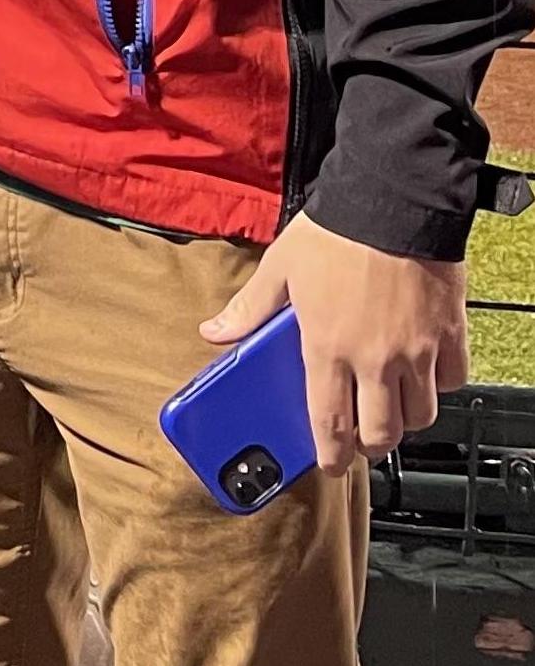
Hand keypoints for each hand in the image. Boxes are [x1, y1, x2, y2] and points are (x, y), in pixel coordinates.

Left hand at [201, 213, 467, 474]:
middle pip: (382, 433)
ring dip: (403, 420)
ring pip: (420, 415)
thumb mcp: (280, 268)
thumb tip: (214, 332)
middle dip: (369, 446)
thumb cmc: (335, 233)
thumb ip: (249, 308)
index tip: (329, 465)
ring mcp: (417, 350)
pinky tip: (421, 375)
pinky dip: (438, 387)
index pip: (329, 422)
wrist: (393, 200)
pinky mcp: (450, 335)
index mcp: (327, 346)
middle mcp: (375, 358)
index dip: (330, 454)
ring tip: (387, 408)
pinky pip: (451, 382)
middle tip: (359, 438)